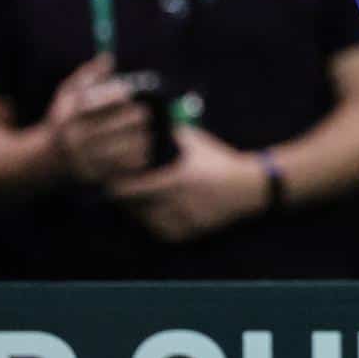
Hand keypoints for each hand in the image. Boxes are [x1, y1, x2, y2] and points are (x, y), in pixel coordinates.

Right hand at [46, 54, 151, 183]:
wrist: (47, 161)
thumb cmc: (64, 119)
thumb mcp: (68, 93)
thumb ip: (89, 75)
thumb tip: (109, 58)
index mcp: (73, 114)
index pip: (111, 99)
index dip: (124, 94)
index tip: (128, 94)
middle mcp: (79, 137)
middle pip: (130, 120)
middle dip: (140, 115)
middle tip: (143, 114)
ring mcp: (88, 159)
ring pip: (134, 144)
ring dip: (143, 136)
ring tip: (144, 132)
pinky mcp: (97, 175)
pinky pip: (130, 165)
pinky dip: (140, 156)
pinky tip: (139, 149)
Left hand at [107, 125, 268, 241]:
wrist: (248, 187)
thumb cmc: (219, 159)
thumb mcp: (195, 140)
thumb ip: (169, 133)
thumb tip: (144, 124)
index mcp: (176, 178)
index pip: (134, 187)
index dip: (118, 184)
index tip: (110, 178)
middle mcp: (179, 201)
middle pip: (136, 206)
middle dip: (123, 199)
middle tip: (114, 190)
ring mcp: (185, 219)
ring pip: (147, 222)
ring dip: (135, 212)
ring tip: (128, 202)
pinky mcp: (191, 232)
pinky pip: (163, 233)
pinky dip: (153, 224)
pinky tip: (149, 214)